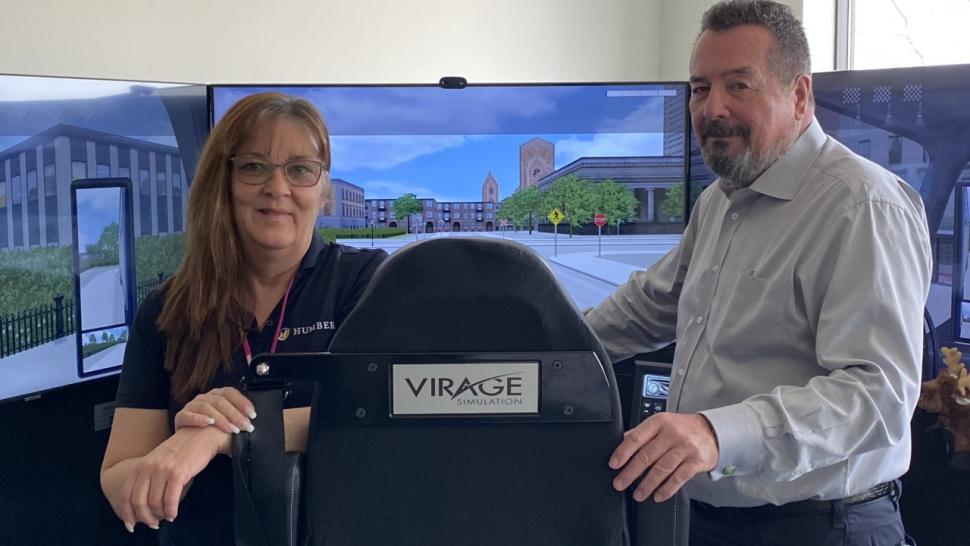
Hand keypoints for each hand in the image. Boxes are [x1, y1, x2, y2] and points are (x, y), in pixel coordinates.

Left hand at [110, 426, 228, 529]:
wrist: (202, 435)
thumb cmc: (183, 451)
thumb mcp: (159, 461)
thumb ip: (149, 478)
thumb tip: (145, 505)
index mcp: (141, 465)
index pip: (126, 494)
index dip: (126, 512)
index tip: (131, 524)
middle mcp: (148, 467)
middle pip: (138, 501)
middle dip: (145, 517)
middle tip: (153, 524)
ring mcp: (162, 469)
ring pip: (154, 503)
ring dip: (160, 515)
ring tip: (167, 517)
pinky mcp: (178, 473)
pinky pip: (170, 500)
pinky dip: (171, 511)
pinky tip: (174, 513)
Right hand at [174, 387, 255, 433]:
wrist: (189, 446)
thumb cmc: (210, 433)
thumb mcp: (226, 423)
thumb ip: (237, 419)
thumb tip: (252, 423)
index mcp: (216, 395)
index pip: (230, 392)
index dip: (242, 402)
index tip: (252, 415)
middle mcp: (204, 398)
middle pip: (220, 401)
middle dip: (235, 414)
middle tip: (245, 426)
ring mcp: (191, 406)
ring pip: (206, 407)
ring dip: (221, 418)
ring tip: (231, 429)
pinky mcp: (181, 416)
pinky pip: (188, 415)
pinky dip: (199, 418)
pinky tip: (209, 423)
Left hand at [609, 412, 718, 502]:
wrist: (710, 431)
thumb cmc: (681, 428)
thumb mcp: (661, 424)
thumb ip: (642, 433)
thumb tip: (620, 442)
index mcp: (659, 422)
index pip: (637, 437)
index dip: (623, 452)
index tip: (614, 464)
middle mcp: (672, 433)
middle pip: (647, 455)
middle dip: (630, 473)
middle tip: (619, 484)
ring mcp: (685, 448)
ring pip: (661, 469)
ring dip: (647, 484)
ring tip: (638, 494)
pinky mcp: (696, 461)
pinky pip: (678, 478)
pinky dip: (666, 489)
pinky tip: (658, 496)